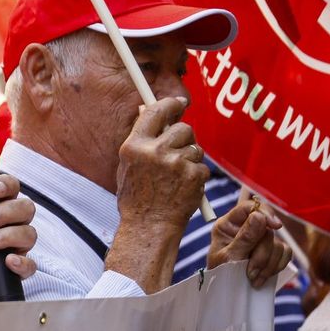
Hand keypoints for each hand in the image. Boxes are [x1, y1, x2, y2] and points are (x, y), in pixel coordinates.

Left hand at [0, 172, 35, 302]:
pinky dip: (21, 262)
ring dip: (10, 235)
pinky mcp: (17, 269)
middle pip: (25, 208)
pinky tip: (8, 260)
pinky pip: (30, 264)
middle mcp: (11, 224)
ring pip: (29, 233)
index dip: (6, 184)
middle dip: (8, 211)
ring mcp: (16, 246)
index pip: (10, 188)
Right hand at [115, 97, 208, 231]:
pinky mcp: (193, 175)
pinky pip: (202, 167)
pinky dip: (196, 177)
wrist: (149, 227)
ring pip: (195, 148)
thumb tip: (151, 112)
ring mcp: (176, 163)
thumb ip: (140, 141)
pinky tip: (183, 189)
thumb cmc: (137, 198)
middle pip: (183, 128)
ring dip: (190, 159)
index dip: (170, 104)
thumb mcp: (128, 166)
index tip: (179, 103)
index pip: (156, 111)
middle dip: (184, 137)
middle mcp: (155, 151)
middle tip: (179, 151)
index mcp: (134, 146)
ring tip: (176, 178)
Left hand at [207, 200, 291, 288]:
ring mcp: (260, 240)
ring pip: (278, 243)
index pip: (249, 207)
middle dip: (262, 254)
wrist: (224, 293)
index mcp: (229, 224)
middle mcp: (246, 228)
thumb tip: (259, 216)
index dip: (265, 212)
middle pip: (267, 231)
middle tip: (251, 273)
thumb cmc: (219, 274)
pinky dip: (277, 265)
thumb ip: (244, 238)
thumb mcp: (228, 257)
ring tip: (255, 278)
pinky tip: (264, 276)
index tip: (275, 226)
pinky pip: (285, 252)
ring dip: (269, 263)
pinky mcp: (271, 251)